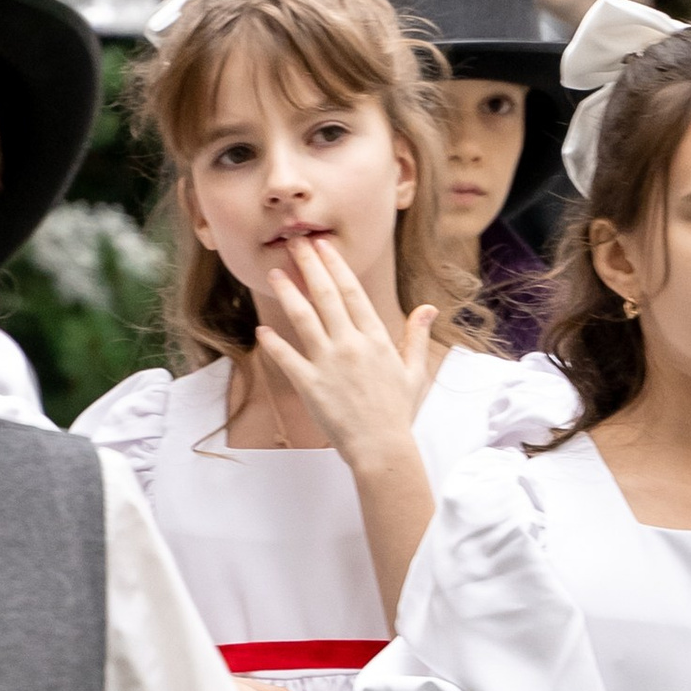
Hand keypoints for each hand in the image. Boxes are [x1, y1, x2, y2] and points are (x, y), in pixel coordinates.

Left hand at [257, 238, 434, 472]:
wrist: (381, 447)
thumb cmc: (396, 411)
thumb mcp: (413, 371)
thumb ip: (416, 336)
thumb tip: (427, 308)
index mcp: (375, 338)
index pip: (352, 291)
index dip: (335, 266)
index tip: (322, 246)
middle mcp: (351, 344)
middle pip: (326, 296)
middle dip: (309, 266)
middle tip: (294, 243)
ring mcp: (329, 364)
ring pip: (303, 319)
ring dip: (287, 293)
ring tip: (274, 273)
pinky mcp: (310, 385)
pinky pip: (287, 358)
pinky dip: (273, 343)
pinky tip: (262, 328)